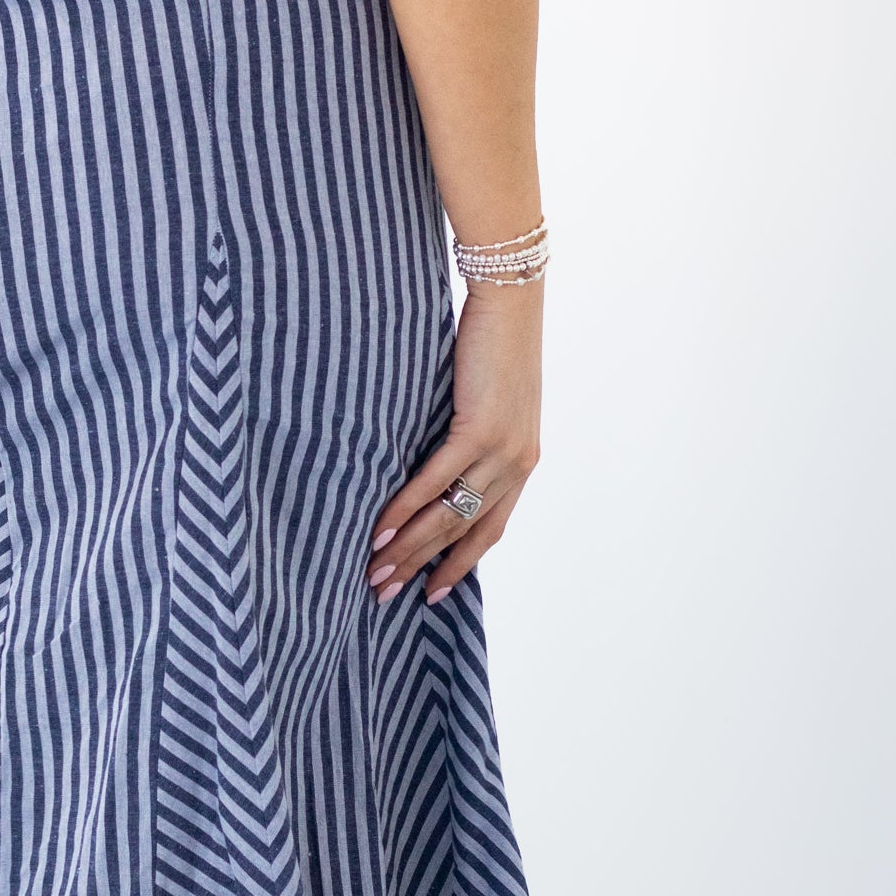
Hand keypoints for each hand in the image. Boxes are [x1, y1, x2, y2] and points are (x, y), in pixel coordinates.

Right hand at [366, 284, 542, 604]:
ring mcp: (502, 450)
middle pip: (464, 532)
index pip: (488, 529)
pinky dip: (406, 509)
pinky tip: (382, 530)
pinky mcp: (480, 429)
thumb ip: (466, 439)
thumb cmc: (490, 345)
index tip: (431, 595)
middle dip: (422, 568)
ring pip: (449, 514)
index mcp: (520, 462)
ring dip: (408, 548)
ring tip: (374, 571)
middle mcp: (517, 465)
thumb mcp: (485, 402)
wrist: (509, 301)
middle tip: (384, 593)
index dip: (459, 565)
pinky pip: (436, 481)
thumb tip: (429, 468)